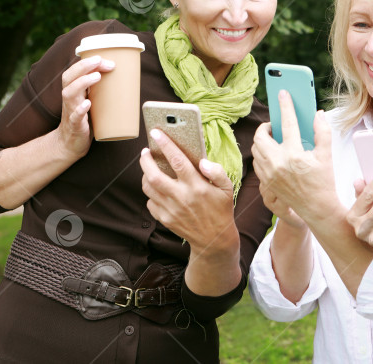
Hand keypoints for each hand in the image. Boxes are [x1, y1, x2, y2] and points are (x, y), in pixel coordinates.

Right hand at [58, 55, 114, 159]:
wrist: (71, 144)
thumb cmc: (86, 119)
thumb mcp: (92, 102)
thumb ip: (103, 90)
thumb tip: (128, 78)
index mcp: (74, 91)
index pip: (74, 72)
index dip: (85, 63)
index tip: (102, 57)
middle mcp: (70, 99)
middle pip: (69, 78)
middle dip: (84, 67)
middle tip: (100, 61)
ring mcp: (70, 112)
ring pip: (70, 94)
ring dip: (82, 83)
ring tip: (97, 76)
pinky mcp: (74, 126)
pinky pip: (75, 117)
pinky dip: (80, 110)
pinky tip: (87, 104)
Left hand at [139, 128, 238, 257]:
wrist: (214, 239)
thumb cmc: (220, 209)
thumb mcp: (227, 189)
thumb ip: (217, 171)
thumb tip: (203, 161)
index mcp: (197, 186)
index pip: (178, 161)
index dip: (166, 145)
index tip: (156, 132)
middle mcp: (181, 197)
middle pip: (154, 175)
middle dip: (146, 161)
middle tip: (145, 152)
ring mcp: (171, 209)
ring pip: (148, 188)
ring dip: (145, 175)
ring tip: (149, 168)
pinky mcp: (165, 219)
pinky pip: (150, 202)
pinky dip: (151, 193)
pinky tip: (157, 188)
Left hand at [251, 90, 339, 224]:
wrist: (316, 208)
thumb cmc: (323, 182)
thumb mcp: (326, 155)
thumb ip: (323, 132)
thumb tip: (318, 114)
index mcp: (294, 155)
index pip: (287, 123)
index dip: (285, 106)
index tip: (282, 93)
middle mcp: (278, 164)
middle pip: (261, 136)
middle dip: (266, 126)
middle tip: (275, 124)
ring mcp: (269, 174)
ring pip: (256, 149)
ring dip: (262, 139)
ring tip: (274, 136)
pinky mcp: (266, 182)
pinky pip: (257, 161)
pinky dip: (261, 153)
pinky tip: (271, 151)